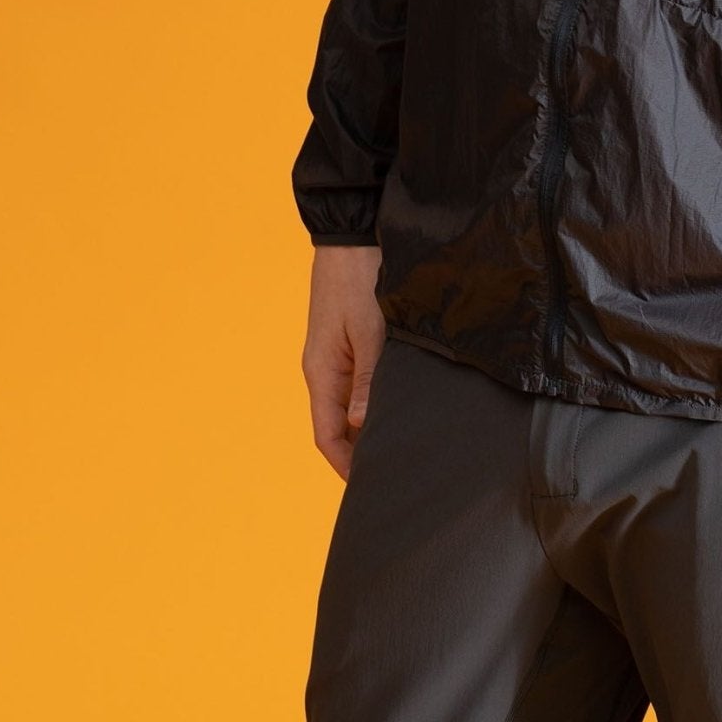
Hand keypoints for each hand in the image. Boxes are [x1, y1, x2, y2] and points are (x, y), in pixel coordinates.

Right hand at [301, 243, 385, 478]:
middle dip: (359, 451)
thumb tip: (360, 424)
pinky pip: (358, 382)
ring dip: (367, 426)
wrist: (352, 236)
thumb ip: (367, 378)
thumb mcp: (368, 329)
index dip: (345, 464)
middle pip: (337, 425)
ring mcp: (335, 356)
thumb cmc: (358, 279)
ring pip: (348, 405)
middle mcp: (324, 370)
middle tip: (393, 468)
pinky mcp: (349, 342)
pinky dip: (373, 400)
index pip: (326, 435)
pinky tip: (398, 404)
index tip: (369, 485)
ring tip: (400, 443)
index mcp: (321, 372)